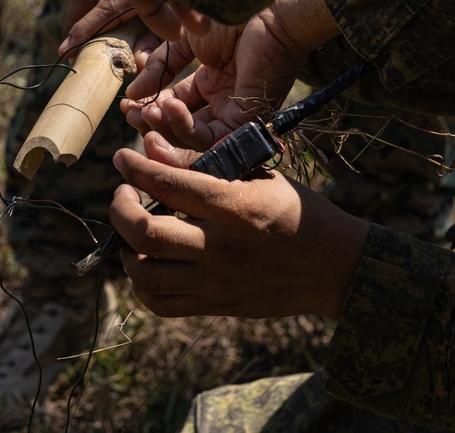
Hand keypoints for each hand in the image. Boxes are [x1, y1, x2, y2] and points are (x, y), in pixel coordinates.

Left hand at [109, 132, 368, 318]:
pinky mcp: (217, 305)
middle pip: (144, 233)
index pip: (167, 184)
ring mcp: (216, 281)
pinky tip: (146, 263)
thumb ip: (205, 166)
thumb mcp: (258, 177)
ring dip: (125, 250)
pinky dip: (142, 285)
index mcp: (233, 206)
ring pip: (145, 274)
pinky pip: (162, 303)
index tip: (121, 157)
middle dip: (120, 209)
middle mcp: (220, 247)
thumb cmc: (296, 211)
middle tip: (122, 196)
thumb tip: (153, 149)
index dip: (134, 168)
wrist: (334, 267)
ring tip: (130, 233)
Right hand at [122, 0, 339, 149]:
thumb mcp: (184, 41)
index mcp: (212, 84)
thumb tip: (132, 94)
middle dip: (153, 124)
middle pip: (182, 128)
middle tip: (131, 114)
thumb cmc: (231, 17)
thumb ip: (159, 67)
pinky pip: (212, 140)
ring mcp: (236, 113)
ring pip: (194, 140)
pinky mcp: (246, 121)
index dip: (150, 109)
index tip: (126, 105)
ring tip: (148, 111)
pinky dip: (185, 130)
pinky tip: (168, 108)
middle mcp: (224, 103)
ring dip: (166, 128)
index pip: (175, 108)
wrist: (266, 10)